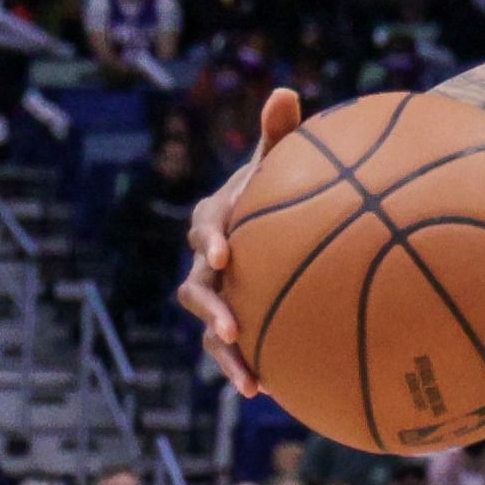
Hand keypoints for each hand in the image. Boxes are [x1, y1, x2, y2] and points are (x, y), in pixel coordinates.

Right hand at [176, 85, 305, 393]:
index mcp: (216, 219)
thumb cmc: (284, 186)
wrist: (287, 221)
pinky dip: (254, 369)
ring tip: (251, 381)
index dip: (211, 239)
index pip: (205, 228)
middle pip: (197, 289)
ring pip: (212, 330)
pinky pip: (241, 351)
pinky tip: (282, 395)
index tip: (225, 252)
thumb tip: (286, 90)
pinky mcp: (239, 324)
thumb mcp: (282, 159)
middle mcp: (210, 262)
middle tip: (231, 329)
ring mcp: (221, 296)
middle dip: (211, 311)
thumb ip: (281, 133)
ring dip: (227, 357)